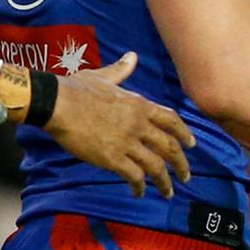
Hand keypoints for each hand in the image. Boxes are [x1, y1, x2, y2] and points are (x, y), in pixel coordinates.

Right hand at [42, 53, 195, 196]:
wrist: (57, 103)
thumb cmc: (76, 88)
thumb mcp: (104, 76)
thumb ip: (121, 70)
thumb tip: (132, 56)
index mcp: (140, 105)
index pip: (172, 121)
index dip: (184, 134)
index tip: (191, 145)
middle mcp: (139, 124)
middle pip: (169, 147)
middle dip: (181, 164)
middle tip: (186, 176)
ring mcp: (127, 142)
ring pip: (156, 166)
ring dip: (165, 181)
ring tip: (168, 191)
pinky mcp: (112, 158)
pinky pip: (134, 176)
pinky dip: (139, 186)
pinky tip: (138, 192)